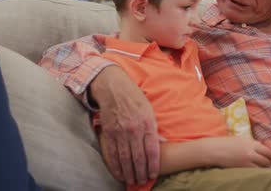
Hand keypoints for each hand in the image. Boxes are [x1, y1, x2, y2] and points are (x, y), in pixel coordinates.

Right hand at [91, 66, 159, 185]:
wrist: (114, 89)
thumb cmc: (135, 99)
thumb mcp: (150, 111)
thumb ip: (154, 129)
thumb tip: (162, 143)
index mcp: (148, 123)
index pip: (152, 150)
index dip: (153, 165)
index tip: (152, 175)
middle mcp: (134, 129)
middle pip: (138, 157)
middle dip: (140, 172)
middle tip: (141, 181)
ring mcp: (121, 131)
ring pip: (125, 158)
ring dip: (129, 172)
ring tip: (132, 181)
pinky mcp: (109, 132)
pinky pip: (112, 153)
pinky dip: (115, 166)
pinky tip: (119, 173)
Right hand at [203, 137, 270, 167]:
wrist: (213, 150)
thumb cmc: (223, 144)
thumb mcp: (238, 140)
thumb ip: (249, 144)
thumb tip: (258, 149)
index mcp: (249, 141)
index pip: (266, 149)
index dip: (269, 154)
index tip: (268, 157)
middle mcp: (251, 149)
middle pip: (267, 157)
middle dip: (268, 161)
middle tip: (267, 164)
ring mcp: (248, 158)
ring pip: (263, 165)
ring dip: (264, 168)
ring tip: (262, 170)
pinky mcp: (243, 166)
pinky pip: (256, 171)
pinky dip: (258, 172)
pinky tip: (256, 173)